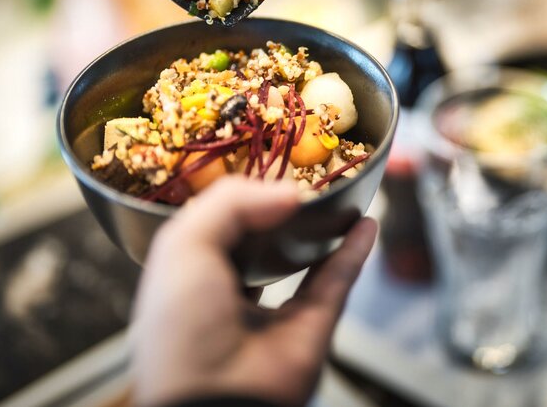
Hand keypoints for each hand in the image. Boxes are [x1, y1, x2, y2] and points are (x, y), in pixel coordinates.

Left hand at [131, 176, 376, 406]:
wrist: (215, 398)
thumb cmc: (181, 327)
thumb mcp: (183, 246)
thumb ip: (229, 204)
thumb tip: (287, 193)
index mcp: (188, 276)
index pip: (215, 224)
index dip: (238, 195)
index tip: (264, 162)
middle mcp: (229, 293)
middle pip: (262, 239)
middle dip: (281, 209)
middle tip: (302, 174)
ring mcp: (273, 313)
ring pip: (303, 259)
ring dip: (321, 228)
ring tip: (337, 195)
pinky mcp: (311, 328)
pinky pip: (336, 281)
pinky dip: (353, 252)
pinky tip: (364, 224)